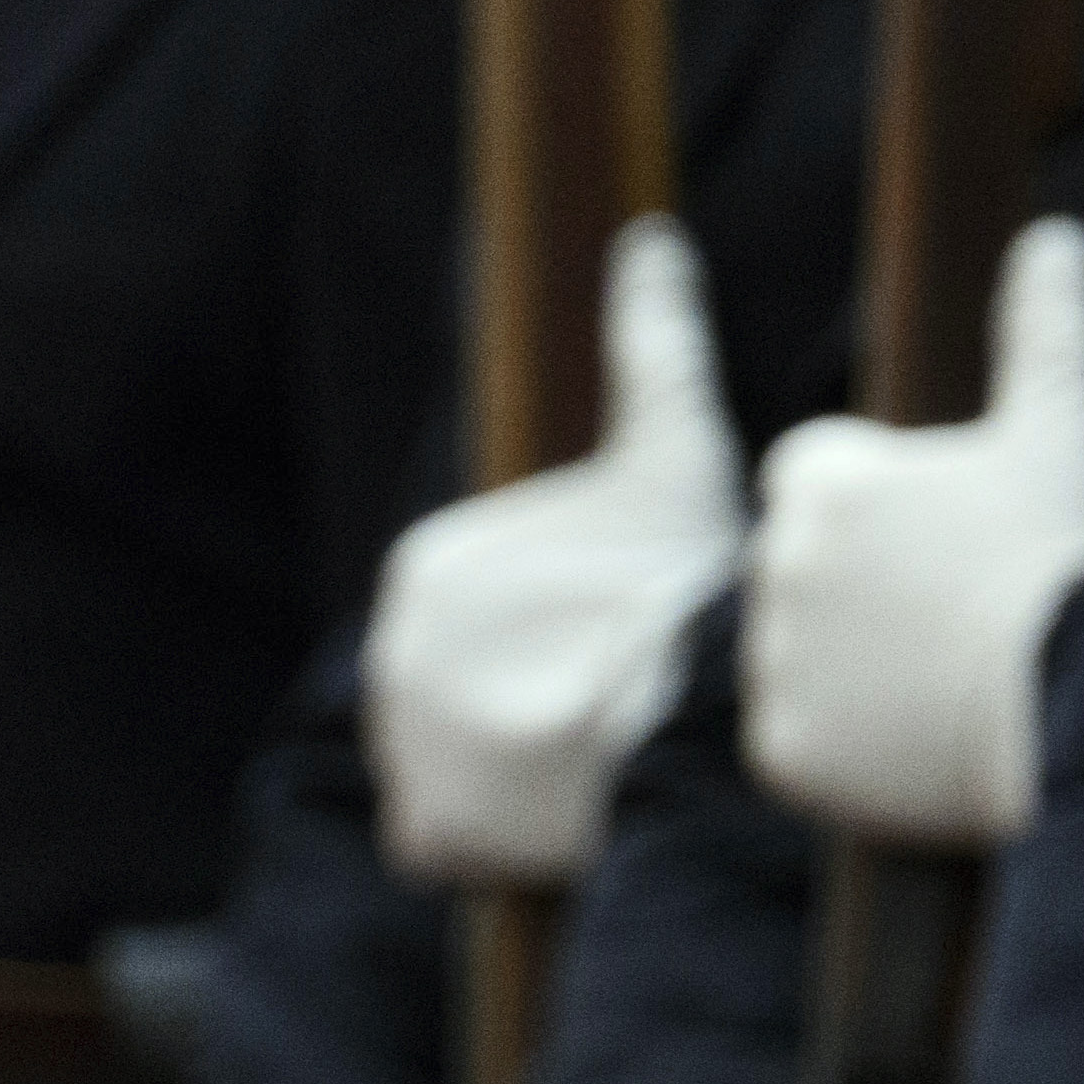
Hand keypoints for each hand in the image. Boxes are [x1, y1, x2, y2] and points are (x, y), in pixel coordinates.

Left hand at [368, 220, 743, 886]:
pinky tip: (563, 811)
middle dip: (543, 696)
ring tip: (601, 750)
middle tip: (620, 697)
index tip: (624, 634)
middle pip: (478, 685)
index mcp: (426, 568)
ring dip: (526, 767)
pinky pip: (458, 840)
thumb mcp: (676, 444)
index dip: (570, 626)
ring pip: (470, 761)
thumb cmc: (692, 575)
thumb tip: (648, 243)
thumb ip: (652, 345)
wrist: (697, 709)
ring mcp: (400, 749)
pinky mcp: (429, 834)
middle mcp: (386, 657)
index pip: (495, 610)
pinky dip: (503, 837)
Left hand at [743, 216, 1083, 847]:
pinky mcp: (777, 748)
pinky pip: (793, 736)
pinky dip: (840, 740)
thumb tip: (1054, 238)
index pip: (815, 476)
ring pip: (796, 651)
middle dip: (861, 582)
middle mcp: (770, 565)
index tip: (949, 536)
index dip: (886, 504)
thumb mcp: (1063, 431)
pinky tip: (911, 734)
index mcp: (819, 480)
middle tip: (950, 610)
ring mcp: (767, 662)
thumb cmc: (1072, 559)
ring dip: (848, 659)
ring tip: (938, 673)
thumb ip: (1045, 331)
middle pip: (802, 566)